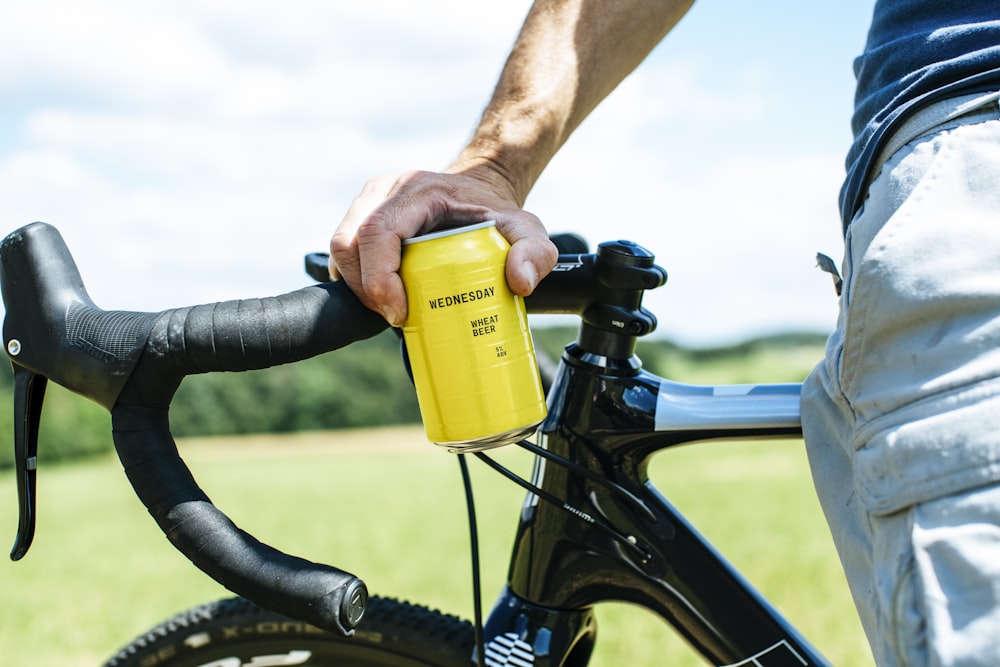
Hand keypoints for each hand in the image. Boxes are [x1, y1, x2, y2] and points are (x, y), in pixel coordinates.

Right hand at [330, 168, 556, 325]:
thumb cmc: (496, 212)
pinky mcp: (361, 220)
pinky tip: (383, 297)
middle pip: (349, 242)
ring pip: (340, 249)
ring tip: (392, 309)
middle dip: (365, 289)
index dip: (379, 278)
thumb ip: (535, 252)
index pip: (378, 232)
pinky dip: (357, 281)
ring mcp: (367, 204)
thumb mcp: (526, 229)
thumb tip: (518, 282)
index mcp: (415, 190)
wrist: (480, 191)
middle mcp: (383, 191)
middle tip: (397, 317)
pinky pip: (345, 254)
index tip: (400, 313)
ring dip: (358, 287)